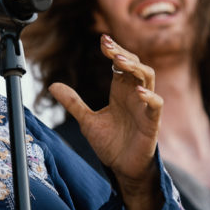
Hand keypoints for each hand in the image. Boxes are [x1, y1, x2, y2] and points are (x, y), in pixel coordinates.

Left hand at [49, 34, 163, 209]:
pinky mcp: (151, 123)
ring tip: (119, 61)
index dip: (114, 50)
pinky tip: (137, 91)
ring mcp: (145, 108)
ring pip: (148, 78)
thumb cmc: (111, 144)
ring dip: (135, 67)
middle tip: (108, 47)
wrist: (122, 169)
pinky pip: (156, 105)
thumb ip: (73, 102)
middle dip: (123, 54)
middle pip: (135, 65)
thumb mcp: (86, 120)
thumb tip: (52, 85)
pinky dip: (149, 97)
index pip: (121, 64)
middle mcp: (134, 96)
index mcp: (120, 92)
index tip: (102, 39)